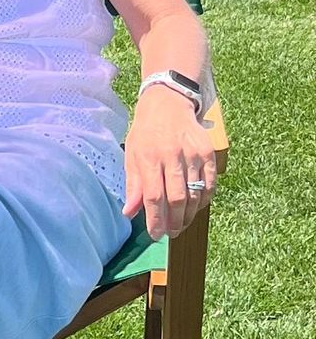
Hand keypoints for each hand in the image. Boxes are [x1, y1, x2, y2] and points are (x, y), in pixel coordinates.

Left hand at [124, 86, 218, 240]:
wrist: (168, 103)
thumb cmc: (146, 133)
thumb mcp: (131, 155)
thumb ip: (133, 185)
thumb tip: (130, 213)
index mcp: (148, 157)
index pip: (153, 196)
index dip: (155, 219)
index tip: (155, 235)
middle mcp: (172, 156)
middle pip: (176, 198)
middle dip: (173, 221)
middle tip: (170, 233)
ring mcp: (193, 154)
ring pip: (195, 194)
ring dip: (189, 215)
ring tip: (181, 224)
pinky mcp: (208, 152)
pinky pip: (210, 184)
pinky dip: (204, 200)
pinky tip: (195, 207)